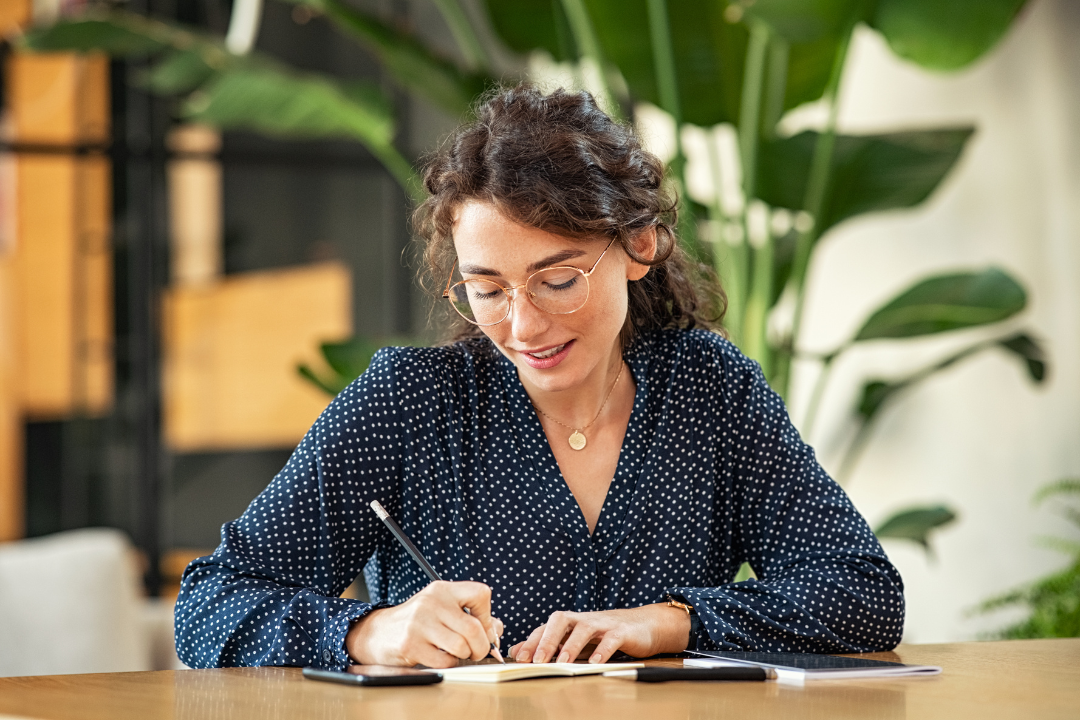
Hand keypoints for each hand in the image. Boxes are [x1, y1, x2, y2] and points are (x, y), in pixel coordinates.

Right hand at [345, 580, 503, 668]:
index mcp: (443, 589)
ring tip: (456, 653)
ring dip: (465, 656)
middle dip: (481, 646)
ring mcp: (420, 622)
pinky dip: (448, 664)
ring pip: (461, 646)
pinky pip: (444, 661)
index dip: (488, 616)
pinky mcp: (411, 644)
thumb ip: (472, 616)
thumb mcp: (442, 610)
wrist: (378, 632)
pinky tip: (440, 657)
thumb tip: (497, 631)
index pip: (481, 593)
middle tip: (477, 652)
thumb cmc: (418, 622)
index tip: (484, 628)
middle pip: (474, 628)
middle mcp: (432, 602)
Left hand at [508, 604, 689, 663]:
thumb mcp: (575, 640)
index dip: (532, 641)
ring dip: (571, 645)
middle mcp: (584, 619)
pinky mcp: (622, 631)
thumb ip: (549, 645)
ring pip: (584, 627)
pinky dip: (602, 650)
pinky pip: (611, 638)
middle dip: (547, 639)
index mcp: (571, 621)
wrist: (643, 625)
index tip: (519, 658)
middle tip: (537, 660)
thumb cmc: (605, 634)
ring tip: (562, 662)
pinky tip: (594, 663)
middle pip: (561, 620)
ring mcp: (603, 623)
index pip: (546, 626)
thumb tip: (517, 650)